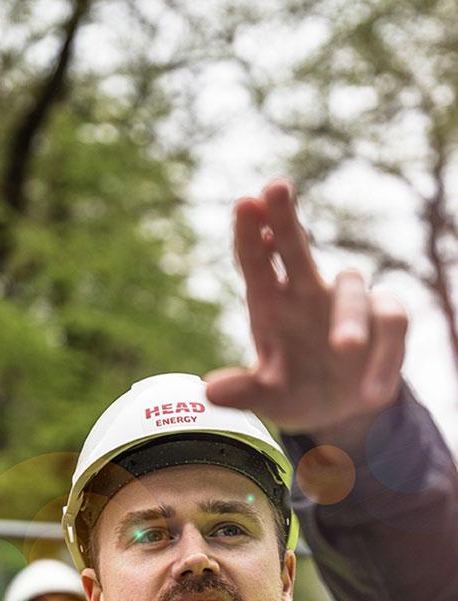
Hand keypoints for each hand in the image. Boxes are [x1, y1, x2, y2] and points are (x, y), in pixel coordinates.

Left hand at [206, 180, 406, 437]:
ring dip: (349, 318)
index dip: (250, 233)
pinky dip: (384, 355)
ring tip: (344, 350)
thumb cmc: (295, 392)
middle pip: (296, 246)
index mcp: (271, 305)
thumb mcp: (269, 398)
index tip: (245, 203)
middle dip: (285, 218)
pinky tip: (370, 391)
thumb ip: (244, 393)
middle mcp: (307, 292)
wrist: (341, 410)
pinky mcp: (387, 319)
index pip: (257, 262)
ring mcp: (349, 301)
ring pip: (352, 284)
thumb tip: (209, 392)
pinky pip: (393, 321)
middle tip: (274, 187)